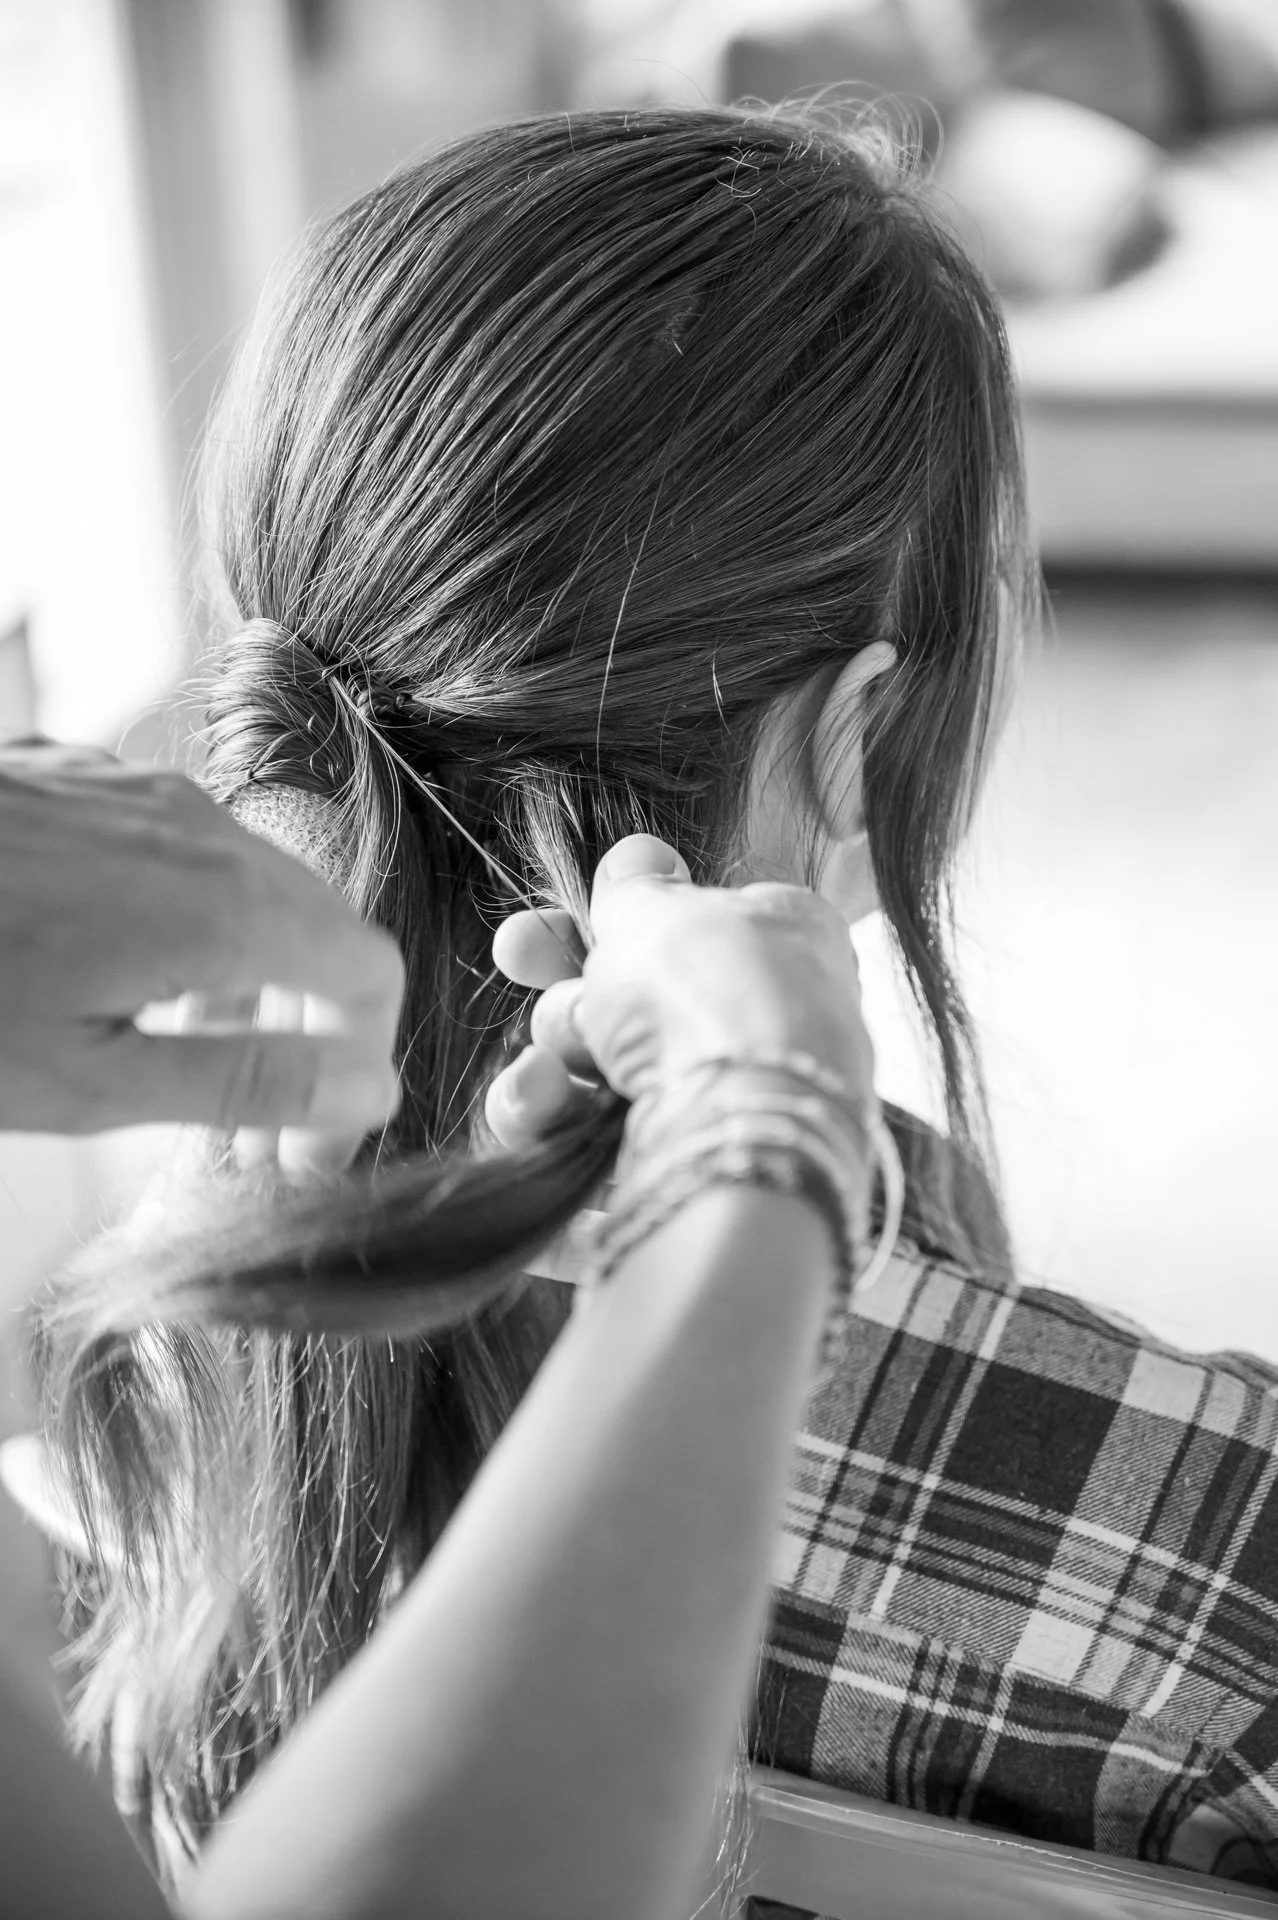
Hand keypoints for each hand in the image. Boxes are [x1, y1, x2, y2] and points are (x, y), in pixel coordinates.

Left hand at [0, 743, 402, 1138]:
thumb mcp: (89, 1080)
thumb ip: (245, 1082)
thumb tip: (369, 1092)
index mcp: (222, 906)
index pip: (370, 973)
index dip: (361, 1067)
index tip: (311, 1149)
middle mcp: (197, 826)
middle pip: (314, 927)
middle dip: (305, 1033)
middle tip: (257, 1136)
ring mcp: (135, 789)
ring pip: (243, 885)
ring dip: (245, 980)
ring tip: (183, 1062)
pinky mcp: (76, 777)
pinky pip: (170, 851)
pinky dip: (179, 924)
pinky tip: (112, 981)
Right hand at [485, 834, 873, 1148]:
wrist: (741, 1128)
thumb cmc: (710, 993)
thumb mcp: (657, 909)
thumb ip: (635, 888)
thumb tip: (638, 860)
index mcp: (781, 942)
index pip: (682, 928)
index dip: (607, 923)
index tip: (545, 925)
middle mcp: (759, 1025)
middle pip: (629, 1002)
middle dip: (567, 993)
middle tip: (518, 955)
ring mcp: (720, 1107)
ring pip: (599, 1074)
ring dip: (556, 1055)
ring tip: (553, 1065)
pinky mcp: (678, 1176)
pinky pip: (589, 1143)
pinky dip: (553, 1119)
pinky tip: (541, 1101)